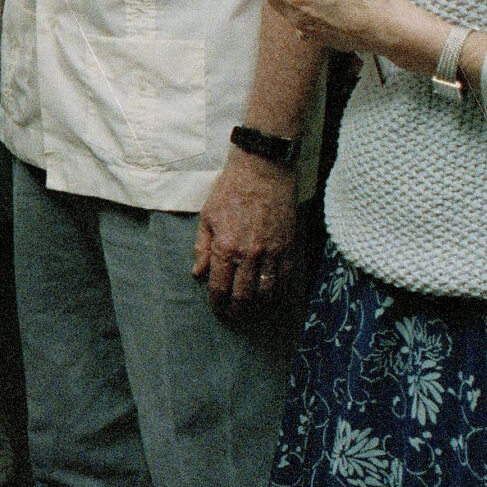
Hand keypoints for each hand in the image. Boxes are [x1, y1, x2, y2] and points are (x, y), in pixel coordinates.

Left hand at [192, 149, 299, 318]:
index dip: (217, 303)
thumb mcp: (207, 217)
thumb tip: (198, 273)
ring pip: (266, 291)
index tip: (217, 310)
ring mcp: (272, 252)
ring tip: (252, 310)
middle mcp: (249, 255)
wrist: (263, 170)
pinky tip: (271, 295)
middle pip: (243, 295)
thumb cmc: (231, 190)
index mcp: (226, 248)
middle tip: (233, 316)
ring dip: (257, 305)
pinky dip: (278, 291)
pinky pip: (285, 277)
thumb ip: (202, 248)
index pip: (220, 287)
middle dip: (236, 310)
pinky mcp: (288, 246)